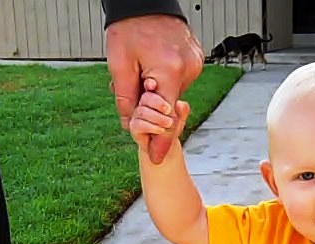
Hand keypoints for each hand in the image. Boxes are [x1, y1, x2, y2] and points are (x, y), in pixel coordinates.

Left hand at [106, 15, 203, 163]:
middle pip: (169, 104)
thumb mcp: (119, 64)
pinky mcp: (196, 59)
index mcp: (167, 71)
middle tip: (135, 86)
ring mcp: (195, 64)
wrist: (145, 1)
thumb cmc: (130, 28)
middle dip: (152, 105)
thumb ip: (125, 97)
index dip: (160, 139)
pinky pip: (180, 79)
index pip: (166, 115)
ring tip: (143, 68)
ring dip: (158, 89)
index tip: (157, 157)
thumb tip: (129, 125)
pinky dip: (167, 78)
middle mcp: (187, 69)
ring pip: (174, 92)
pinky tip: (156, 63)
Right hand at [130, 79, 189, 155]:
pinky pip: (138, 124)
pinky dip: (152, 127)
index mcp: (153, 96)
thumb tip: (180, 104)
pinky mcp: (134, 127)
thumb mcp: (181, 118)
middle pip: (145, 97)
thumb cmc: (172, 127)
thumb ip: (182, 110)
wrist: (166, 146)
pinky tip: (161, 130)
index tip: (154, 85)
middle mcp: (143, 103)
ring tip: (169, 123)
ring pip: (141, 111)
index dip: (150, 83)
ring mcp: (137, 115)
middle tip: (168, 110)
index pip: (149, 86)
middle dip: (157, 103)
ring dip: (157, 118)